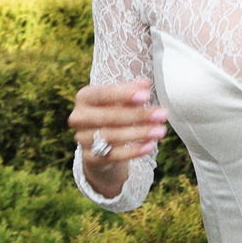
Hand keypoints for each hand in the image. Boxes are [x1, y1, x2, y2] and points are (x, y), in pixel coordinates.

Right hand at [69, 77, 166, 194]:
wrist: (97, 140)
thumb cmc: (111, 111)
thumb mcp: (119, 99)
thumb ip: (131, 90)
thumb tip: (145, 84)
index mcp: (84, 97)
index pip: (103, 94)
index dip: (124, 95)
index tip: (146, 96)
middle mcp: (78, 118)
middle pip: (109, 117)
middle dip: (138, 116)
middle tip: (162, 114)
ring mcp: (82, 139)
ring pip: (112, 137)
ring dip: (139, 133)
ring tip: (160, 131)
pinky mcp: (90, 158)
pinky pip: (113, 155)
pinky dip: (133, 151)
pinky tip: (150, 146)